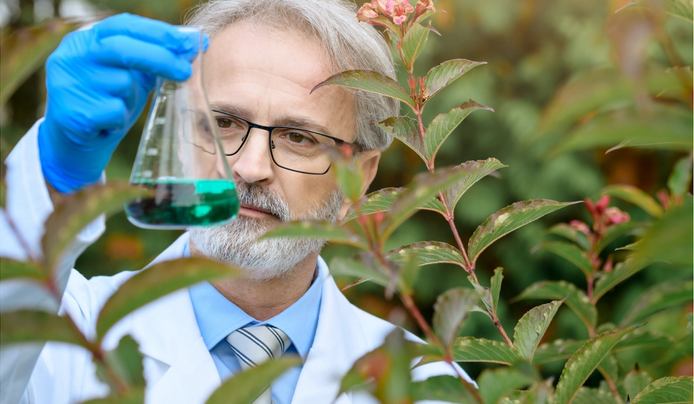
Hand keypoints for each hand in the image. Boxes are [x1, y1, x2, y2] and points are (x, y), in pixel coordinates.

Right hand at [38, 13, 207, 192]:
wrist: (78, 139)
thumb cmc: (109, 99)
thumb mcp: (130, 74)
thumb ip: (156, 57)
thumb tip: (196, 45)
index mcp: (85, 39)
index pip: (123, 25)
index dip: (158, 32)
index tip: (187, 43)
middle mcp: (72, 56)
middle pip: (122, 49)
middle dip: (160, 58)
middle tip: (186, 71)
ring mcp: (68, 83)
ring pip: (122, 84)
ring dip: (132, 97)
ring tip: (120, 105)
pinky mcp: (72, 112)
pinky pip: (115, 111)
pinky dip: (120, 118)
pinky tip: (109, 122)